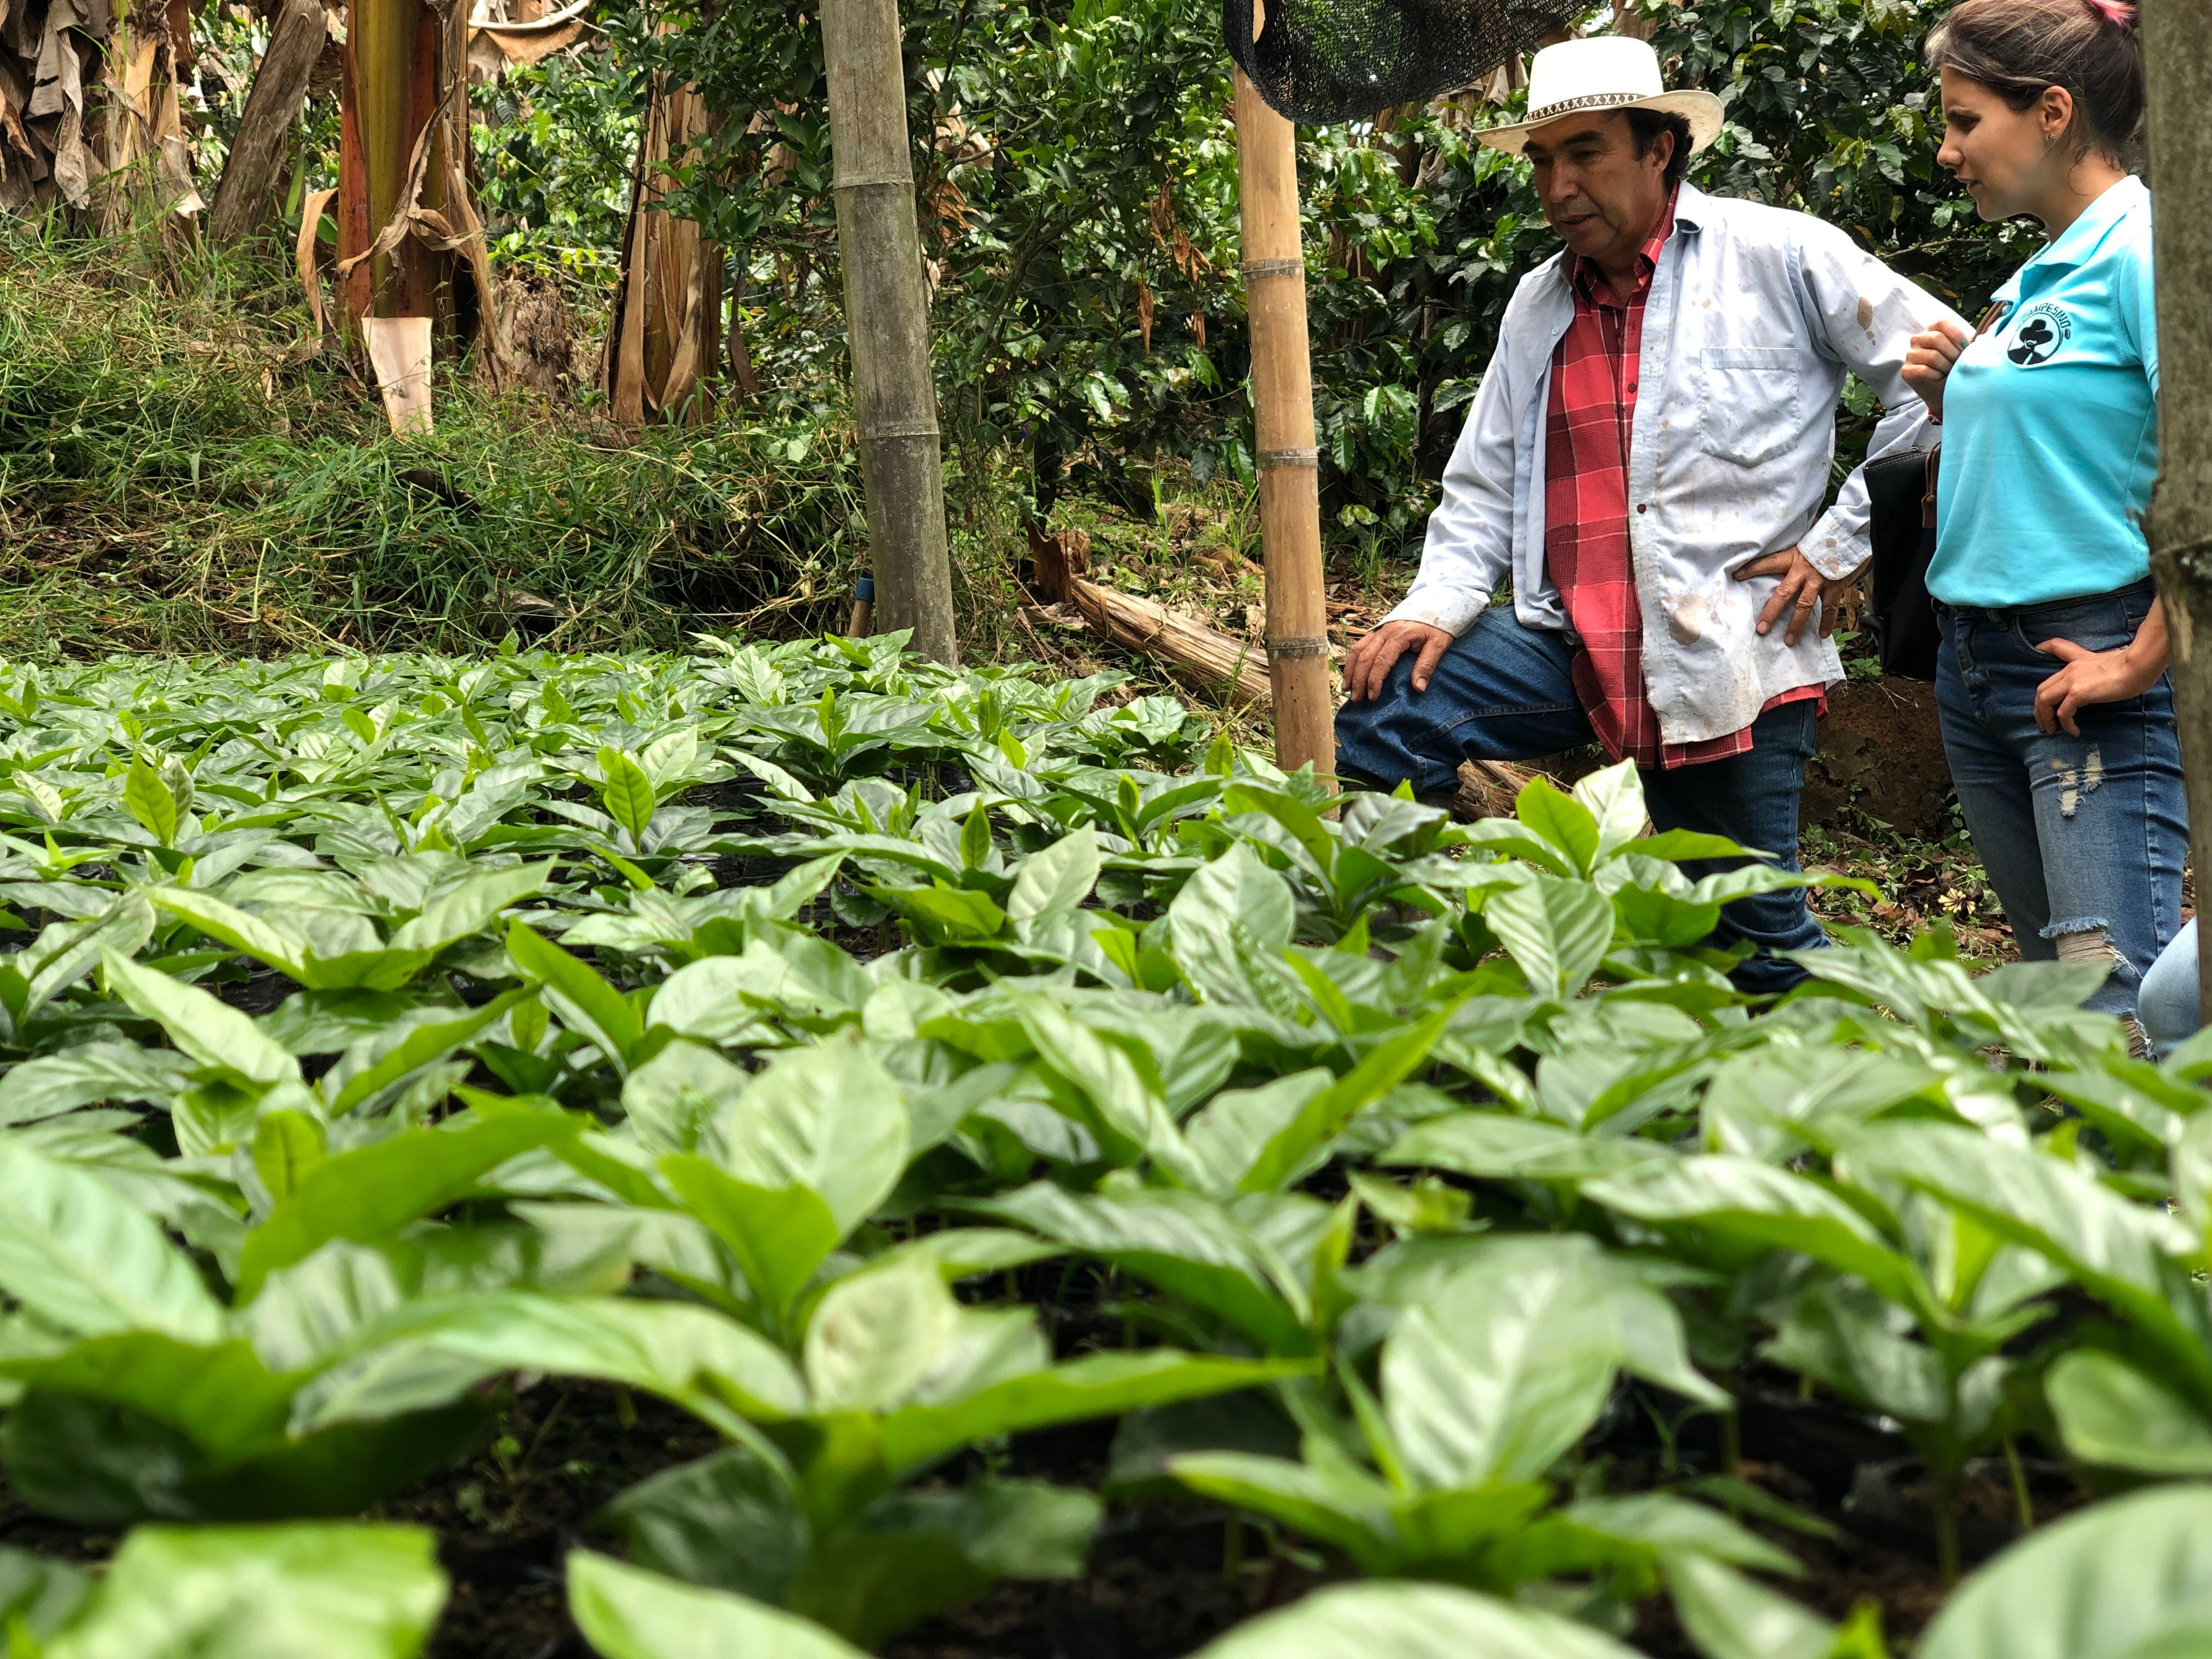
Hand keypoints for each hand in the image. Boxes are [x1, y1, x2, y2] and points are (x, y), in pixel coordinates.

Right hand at [1343, 619, 1452, 701]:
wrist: (1436, 601)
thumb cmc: (1438, 625)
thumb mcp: (1438, 644)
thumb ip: (1427, 665)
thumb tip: (1418, 688)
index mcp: (1399, 635)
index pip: (1381, 661)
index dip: (1374, 680)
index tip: (1372, 697)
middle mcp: (1384, 632)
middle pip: (1365, 657)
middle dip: (1358, 679)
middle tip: (1355, 699)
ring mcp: (1379, 630)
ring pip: (1357, 650)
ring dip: (1350, 670)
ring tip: (1346, 688)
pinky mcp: (1377, 630)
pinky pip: (1359, 644)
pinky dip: (1352, 659)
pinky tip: (1350, 672)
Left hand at [1735, 547, 1860, 647]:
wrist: (1849, 537)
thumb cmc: (1822, 544)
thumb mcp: (1801, 548)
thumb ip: (1788, 560)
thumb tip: (1767, 568)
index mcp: (1792, 559)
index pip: (1768, 563)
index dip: (1751, 568)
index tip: (1736, 576)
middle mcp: (1803, 571)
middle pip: (1783, 594)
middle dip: (1771, 612)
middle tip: (1761, 630)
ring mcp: (1819, 580)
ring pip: (1804, 606)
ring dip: (1796, 624)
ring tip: (1789, 640)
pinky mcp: (1835, 586)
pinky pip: (1829, 608)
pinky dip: (1827, 622)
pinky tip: (1822, 635)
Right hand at [1901, 318, 1969, 419]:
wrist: (1945, 392)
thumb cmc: (1955, 369)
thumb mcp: (1966, 352)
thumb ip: (1976, 340)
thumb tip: (1995, 329)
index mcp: (1933, 329)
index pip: (1942, 323)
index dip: (1956, 336)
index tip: (1965, 349)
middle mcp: (1918, 339)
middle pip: (1936, 339)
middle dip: (1953, 354)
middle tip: (1957, 364)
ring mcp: (1910, 355)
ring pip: (1931, 356)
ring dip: (1946, 367)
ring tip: (1949, 372)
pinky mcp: (1906, 371)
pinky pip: (1923, 370)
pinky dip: (1936, 376)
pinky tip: (1939, 378)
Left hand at [2034, 636, 2166, 735]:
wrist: (2140, 665)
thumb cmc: (2131, 667)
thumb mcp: (2109, 664)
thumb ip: (2096, 669)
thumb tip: (2095, 685)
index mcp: (2077, 661)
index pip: (2056, 649)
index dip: (2043, 649)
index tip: (2040, 657)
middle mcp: (2069, 670)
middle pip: (2042, 689)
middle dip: (2039, 709)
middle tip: (2046, 723)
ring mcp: (2072, 681)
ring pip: (2045, 701)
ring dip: (2046, 718)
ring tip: (2053, 730)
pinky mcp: (2078, 693)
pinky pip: (2063, 713)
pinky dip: (2066, 724)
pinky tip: (2074, 731)